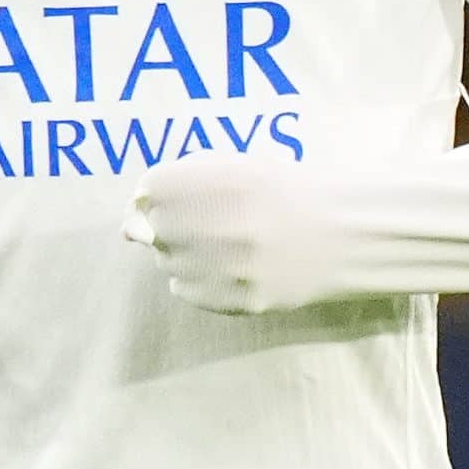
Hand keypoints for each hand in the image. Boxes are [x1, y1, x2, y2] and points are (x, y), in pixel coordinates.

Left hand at [124, 156, 340, 315]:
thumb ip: (183, 182)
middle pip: (155, 228)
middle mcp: (210, 224)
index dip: (171, 191)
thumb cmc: (286, 192)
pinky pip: (185, 289)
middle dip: (177, 223)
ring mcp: (218, 267)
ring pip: (167, 262)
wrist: (341, 235)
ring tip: (228, 243)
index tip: (193, 195)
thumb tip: (127, 226)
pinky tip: (232, 265)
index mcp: (213, 179)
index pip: (151, 189)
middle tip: (214, 222)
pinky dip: (199, 278)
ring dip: (186, 251)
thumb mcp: (238, 167)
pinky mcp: (229, 300)